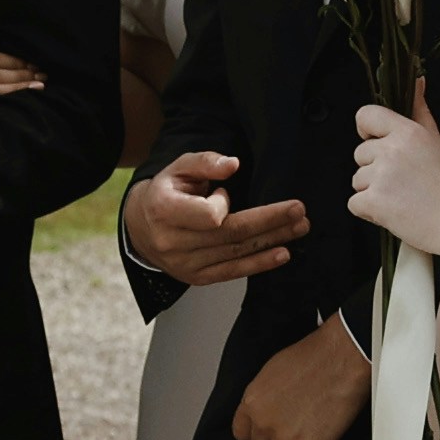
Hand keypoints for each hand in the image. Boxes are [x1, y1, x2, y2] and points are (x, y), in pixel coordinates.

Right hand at [126, 147, 305, 285]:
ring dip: (272, 240)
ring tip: (299, 228)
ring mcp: (184, 264)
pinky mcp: (196, 277)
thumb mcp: (178, 168)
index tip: (225, 193)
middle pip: (231, 234)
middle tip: (298, 211)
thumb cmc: (166, 193)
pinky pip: (232, 272)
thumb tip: (233, 164)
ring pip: (236, 252)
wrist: (141, 228)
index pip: (209, 215)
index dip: (223, 204)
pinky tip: (282, 253)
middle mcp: (173, 241)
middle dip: (269, 221)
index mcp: (165, 211)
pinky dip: (260, 264)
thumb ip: (205, 162)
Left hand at [233, 320, 372, 439]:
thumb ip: (270, 396)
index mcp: (253, 399)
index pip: (242, 431)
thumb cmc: (319, 356)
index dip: (259, 436)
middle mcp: (261, 420)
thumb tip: (279, 408)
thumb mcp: (276, 371)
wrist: (342, 357)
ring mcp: (280, 436)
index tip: (273, 436)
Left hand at [346, 100, 439, 248]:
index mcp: (407, 132)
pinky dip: (368, 211)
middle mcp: (392, 150)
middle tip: (402, 181)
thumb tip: (417, 81)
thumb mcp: (435, 140)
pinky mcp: (373, 201)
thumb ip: (419, 110)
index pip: (365, 115)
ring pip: (357, 179)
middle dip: (374, 168)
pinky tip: (393, 211)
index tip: (375, 141)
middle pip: (359, 153)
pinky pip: (354, 202)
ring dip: (372, 191)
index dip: (366, 129)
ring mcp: (381, 176)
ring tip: (401, 197)